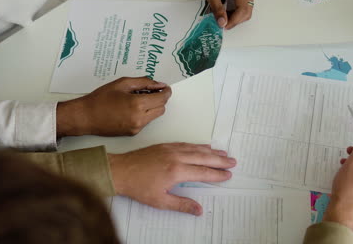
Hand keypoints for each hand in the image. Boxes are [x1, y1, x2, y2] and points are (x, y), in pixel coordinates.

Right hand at [56, 77, 170, 136]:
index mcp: (137, 104)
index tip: (165, 87)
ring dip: (152, 107)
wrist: (85, 117)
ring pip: (155, 115)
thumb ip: (143, 82)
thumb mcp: (122, 83)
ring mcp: (137, 127)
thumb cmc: (100, 99)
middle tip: (151, 91)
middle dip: (160, 99)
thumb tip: (158, 84)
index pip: (162, 98)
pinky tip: (131, 108)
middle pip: (162, 108)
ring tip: (138, 99)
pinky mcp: (133, 133)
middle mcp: (140, 118)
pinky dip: (144, 114)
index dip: (166, 91)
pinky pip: (146, 121)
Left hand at [108, 143, 235, 214]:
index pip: (203, 172)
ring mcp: (171, 149)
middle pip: (204, 158)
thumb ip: (182, 204)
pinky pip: (186, 144)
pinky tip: (203, 146)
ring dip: (211, 151)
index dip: (217, 174)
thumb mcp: (160, 201)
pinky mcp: (165, 145)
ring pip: (196, 149)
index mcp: (176, 171)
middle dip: (220, 160)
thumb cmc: (137, 186)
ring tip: (223, 152)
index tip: (227, 175)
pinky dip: (198, 145)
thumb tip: (198, 210)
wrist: (120, 171)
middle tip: (232, 161)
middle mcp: (176, 157)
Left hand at [198, 0, 254, 28]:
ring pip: (245, 12)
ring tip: (222, 16)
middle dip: (234, 20)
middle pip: (246, 12)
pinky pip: (243, 9)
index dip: (234, 21)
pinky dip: (234, 13)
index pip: (243, 9)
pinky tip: (225, 12)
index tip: (224, 26)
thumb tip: (222, 22)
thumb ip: (217, 8)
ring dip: (234, 17)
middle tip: (222, 22)